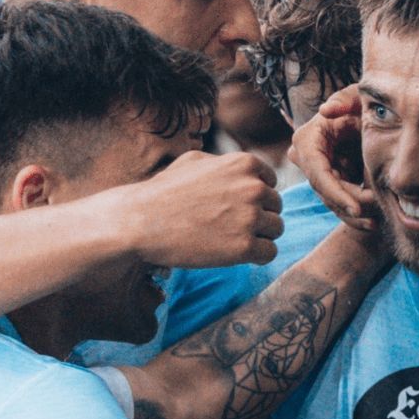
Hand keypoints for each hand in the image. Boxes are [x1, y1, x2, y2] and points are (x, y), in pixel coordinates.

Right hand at [118, 151, 283, 267]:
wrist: (142, 222)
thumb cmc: (164, 191)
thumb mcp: (195, 161)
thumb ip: (226, 164)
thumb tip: (250, 174)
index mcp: (245, 164)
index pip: (271, 183)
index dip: (254, 197)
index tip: (233, 207)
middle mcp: (254, 188)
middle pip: (276, 207)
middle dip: (258, 217)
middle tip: (229, 226)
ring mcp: (251, 218)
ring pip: (276, 230)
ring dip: (259, 237)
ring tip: (230, 239)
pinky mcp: (245, 247)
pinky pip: (269, 254)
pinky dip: (257, 257)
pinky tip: (235, 254)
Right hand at [289, 86, 376, 227]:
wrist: (371, 116)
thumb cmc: (363, 103)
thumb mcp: (357, 97)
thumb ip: (345, 99)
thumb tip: (325, 110)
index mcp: (308, 140)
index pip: (318, 174)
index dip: (337, 193)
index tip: (358, 207)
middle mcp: (307, 159)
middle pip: (326, 192)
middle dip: (350, 204)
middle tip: (377, 211)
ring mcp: (317, 174)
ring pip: (332, 202)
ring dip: (354, 215)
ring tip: (376, 222)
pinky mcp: (329, 184)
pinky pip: (338, 205)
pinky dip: (355, 216)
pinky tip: (372, 225)